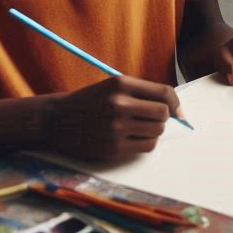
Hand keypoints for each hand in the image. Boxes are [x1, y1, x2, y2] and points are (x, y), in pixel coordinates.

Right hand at [44, 75, 181, 160]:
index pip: (164, 93)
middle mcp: (119, 105)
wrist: (56, 119)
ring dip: (153, 131)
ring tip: (139, 128)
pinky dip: (145, 143)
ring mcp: (115, 128)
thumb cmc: (90, 101)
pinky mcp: (112, 148)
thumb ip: (142, 93)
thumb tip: (175, 109)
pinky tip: (133, 139)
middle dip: (162, 118)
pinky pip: (146, 147)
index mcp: (121, 84)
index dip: (175, 103)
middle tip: (151, 119)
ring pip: (156, 132)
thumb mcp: (114, 87)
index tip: (176, 110)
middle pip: (163, 114)